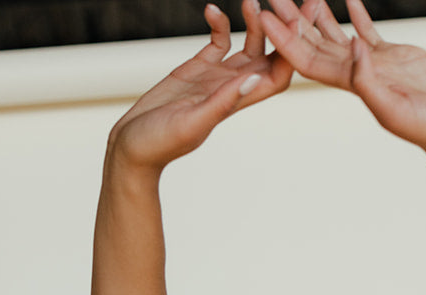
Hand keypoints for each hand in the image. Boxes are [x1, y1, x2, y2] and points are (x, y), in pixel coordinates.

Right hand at [108, 1, 292, 172]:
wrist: (132, 148)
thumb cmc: (159, 144)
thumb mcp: (191, 122)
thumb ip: (222, 102)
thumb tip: (253, 79)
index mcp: (236, 103)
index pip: (276, 77)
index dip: (289, 52)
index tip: (293, 24)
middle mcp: (231, 89)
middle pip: (269, 58)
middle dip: (280, 33)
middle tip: (283, 4)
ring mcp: (215, 78)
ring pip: (247, 46)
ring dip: (252, 23)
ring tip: (250, 1)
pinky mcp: (197, 70)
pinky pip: (218, 42)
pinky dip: (219, 24)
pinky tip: (211, 9)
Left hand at [259, 0, 425, 164]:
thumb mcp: (396, 109)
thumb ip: (370, 82)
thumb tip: (351, 48)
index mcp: (353, 86)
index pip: (308, 59)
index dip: (284, 38)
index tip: (264, 15)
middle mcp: (358, 74)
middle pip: (314, 44)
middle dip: (291, 21)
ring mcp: (375, 64)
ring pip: (337, 35)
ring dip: (317, 14)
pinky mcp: (395, 56)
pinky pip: (369, 30)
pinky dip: (356, 12)